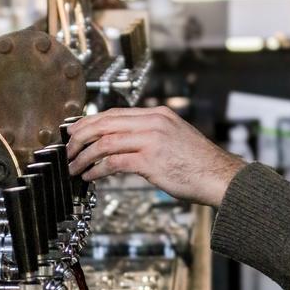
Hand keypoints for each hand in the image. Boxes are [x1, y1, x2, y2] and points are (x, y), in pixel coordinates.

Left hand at [67, 106, 245, 206]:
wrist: (220, 176)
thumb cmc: (199, 163)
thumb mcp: (175, 137)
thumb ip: (151, 135)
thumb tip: (124, 144)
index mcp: (158, 114)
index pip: (115, 113)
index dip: (91, 122)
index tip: (76, 132)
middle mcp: (153, 123)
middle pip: (105, 123)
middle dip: (81, 136)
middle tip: (68, 149)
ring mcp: (152, 141)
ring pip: (105, 142)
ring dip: (84, 156)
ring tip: (74, 167)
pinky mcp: (151, 161)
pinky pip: (114, 163)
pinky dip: (97, 170)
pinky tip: (90, 176)